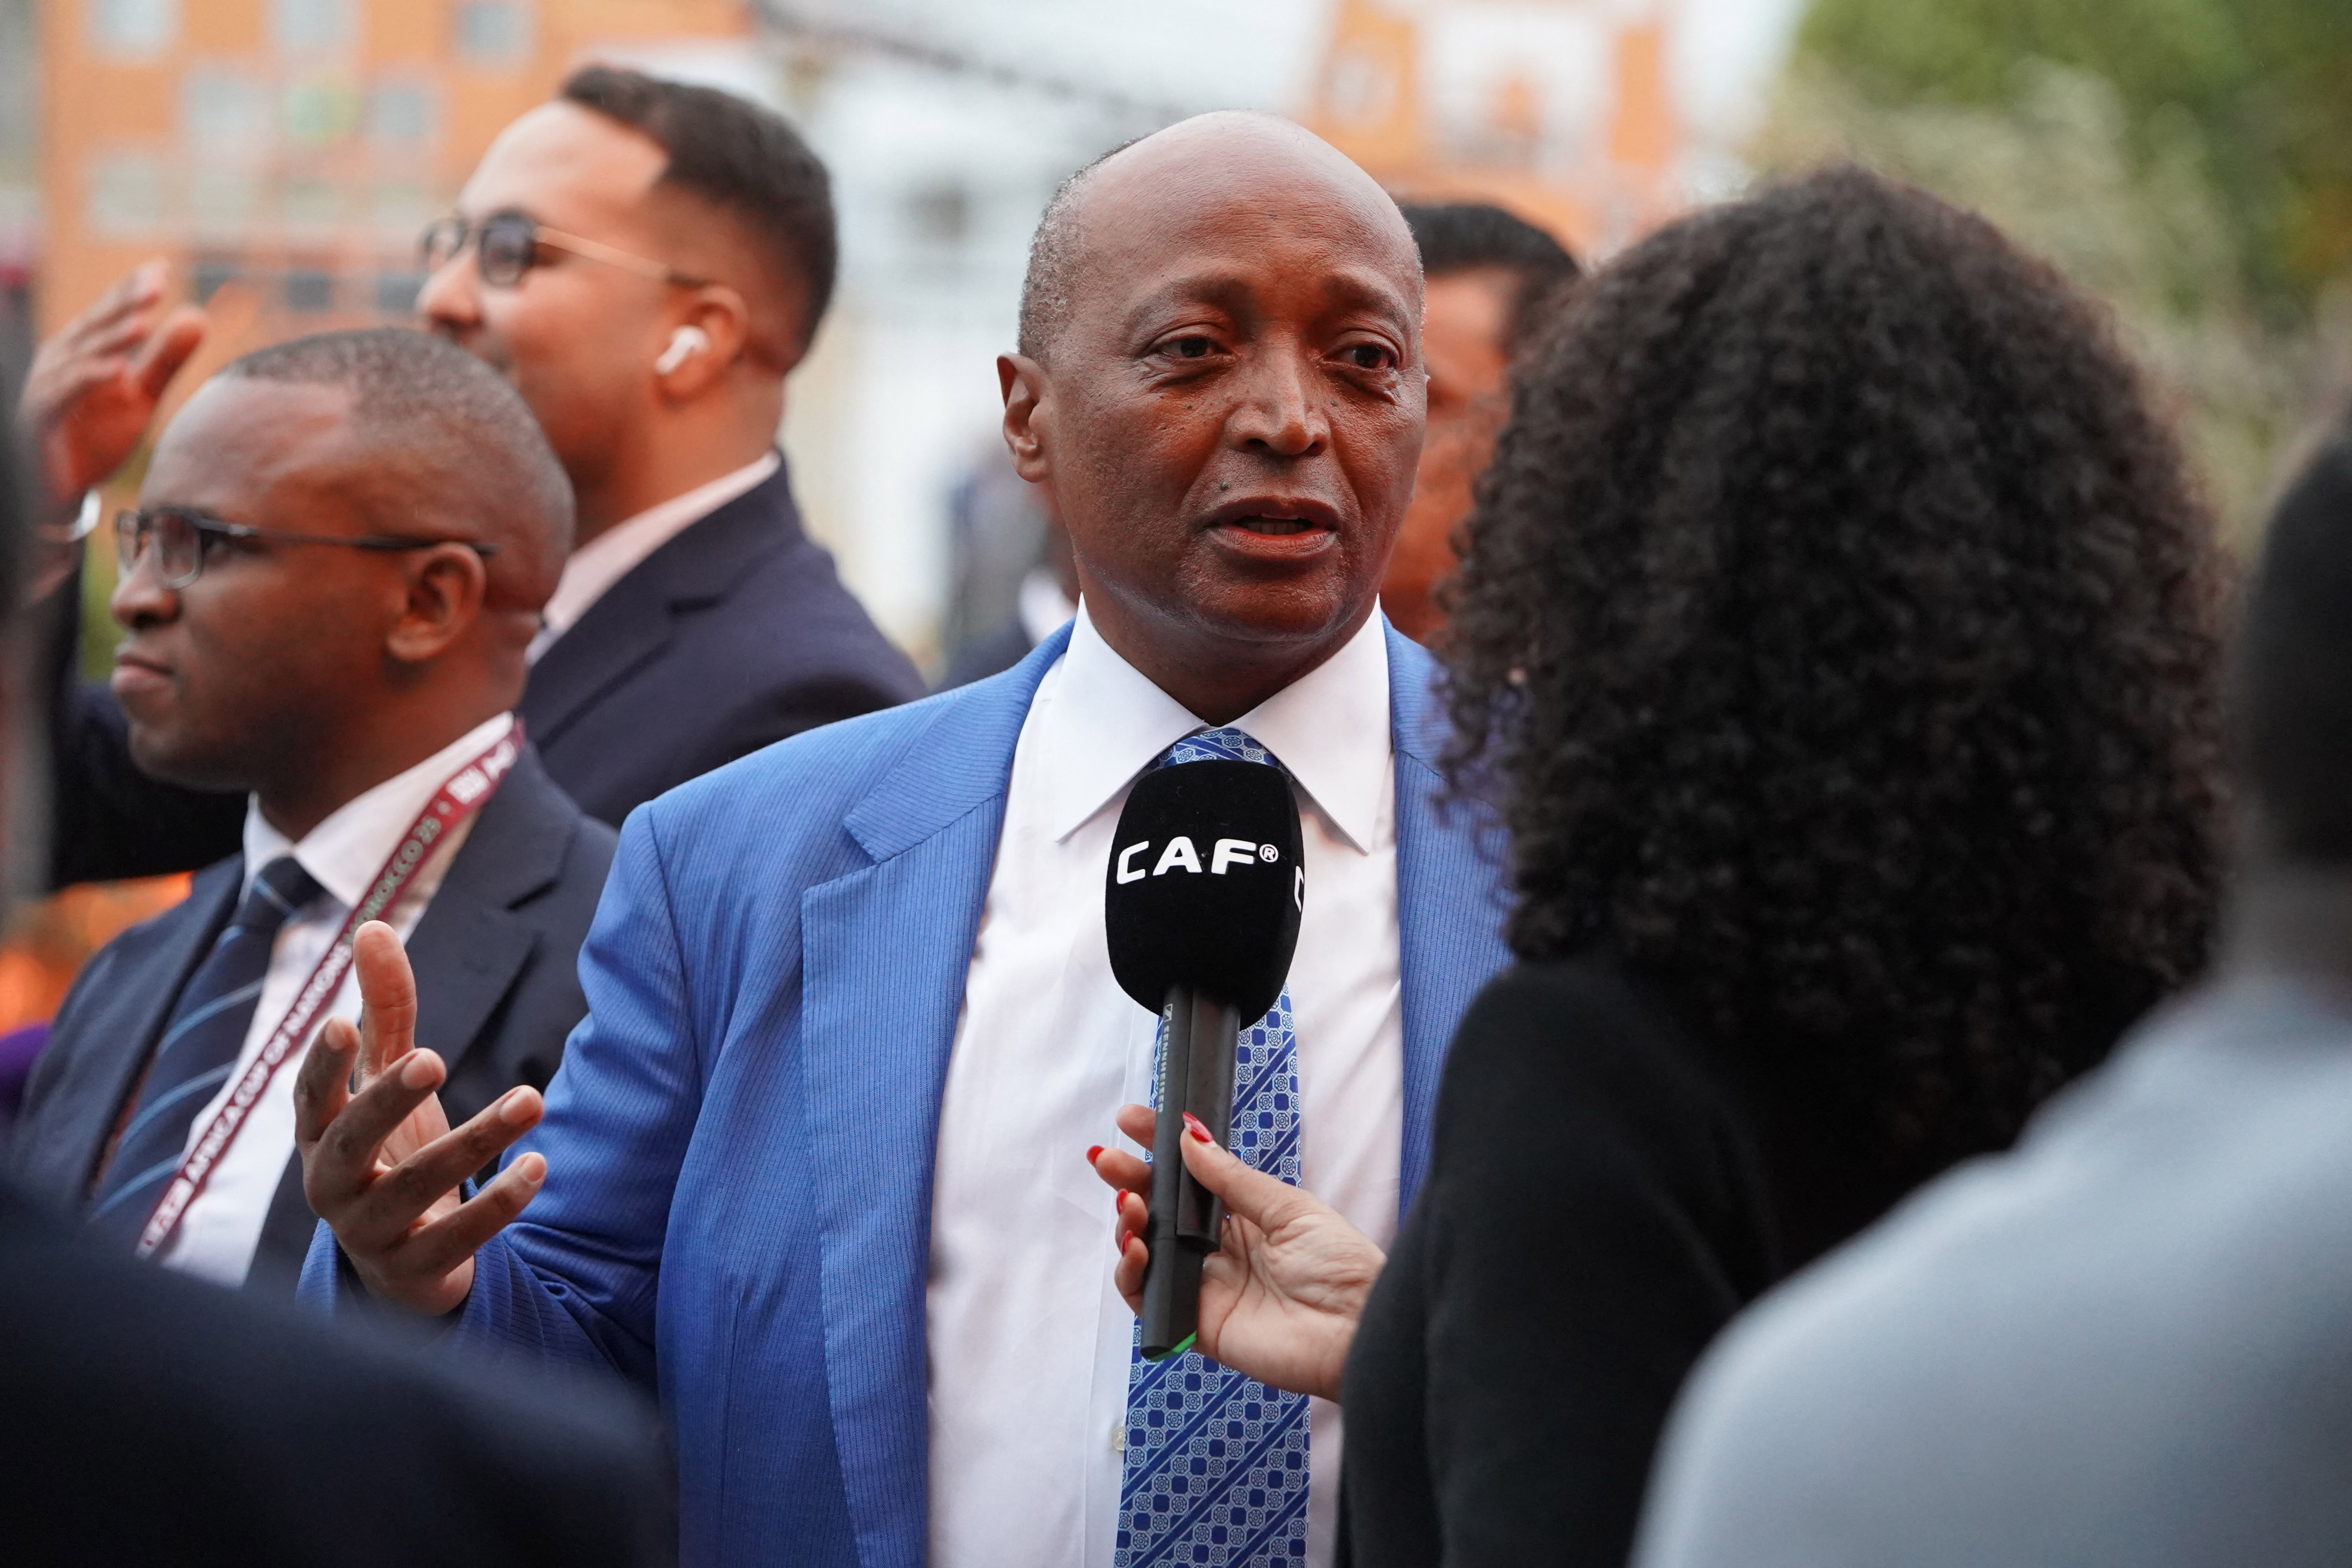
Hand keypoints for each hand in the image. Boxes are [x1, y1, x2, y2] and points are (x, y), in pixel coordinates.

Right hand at [17, 260, 205, 516]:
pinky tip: (117, 370)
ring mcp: (49, 383)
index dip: (132, 289)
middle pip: (97, 324)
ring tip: (143, 323)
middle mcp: (63, 357)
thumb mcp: (142, 395)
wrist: (61, 484)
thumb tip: (199, 316)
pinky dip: (91, 377)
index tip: (162, 269)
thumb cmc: (97, 434)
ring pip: (83, 353)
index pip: (110, 311)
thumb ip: (167, 359)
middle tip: (157, 284)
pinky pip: (68, 390)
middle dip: (124, 302)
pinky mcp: (43, 412)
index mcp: (84, 347)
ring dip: (112, 338)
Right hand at [293, 921, 546, 1314]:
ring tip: (531, 1097)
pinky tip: (539, 1164)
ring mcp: (369, 1233)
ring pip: (418, 1187)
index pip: (309, 1098)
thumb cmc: (390, 1151)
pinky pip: (457, 1239)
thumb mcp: (386, 1082)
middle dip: (389, 1100)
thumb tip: (373, 926)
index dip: (320, 1065)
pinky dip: (499, 1203)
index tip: (339, 1022)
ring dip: (476, 1141)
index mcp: (319, 1138)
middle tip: (433, 1057)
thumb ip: (384, 1011)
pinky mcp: (415, 1269)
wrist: (404, 1261)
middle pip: (353, 1141)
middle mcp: (332, 1186)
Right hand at [1091, 1103, 1385, 1401]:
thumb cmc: (1340, 1266)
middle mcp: (1216, 1251)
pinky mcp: (1195, 1324)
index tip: (1130, 1119)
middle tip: (1109, 1159)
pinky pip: (1148, 1298)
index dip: (1156, 1149)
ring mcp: (1203, 1287)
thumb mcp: (1288, 1207)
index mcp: (1242, 1218)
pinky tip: (1136, 1247)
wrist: (1359, 1328)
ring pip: (1144, 1253)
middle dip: (1128, 1181)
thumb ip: (1232, 1178)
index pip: (1187, 1179)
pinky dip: (1131, 1273)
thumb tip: (1188, 1137)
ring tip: (1130, 1204)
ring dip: (1127, 1224)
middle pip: (1158, 1213)